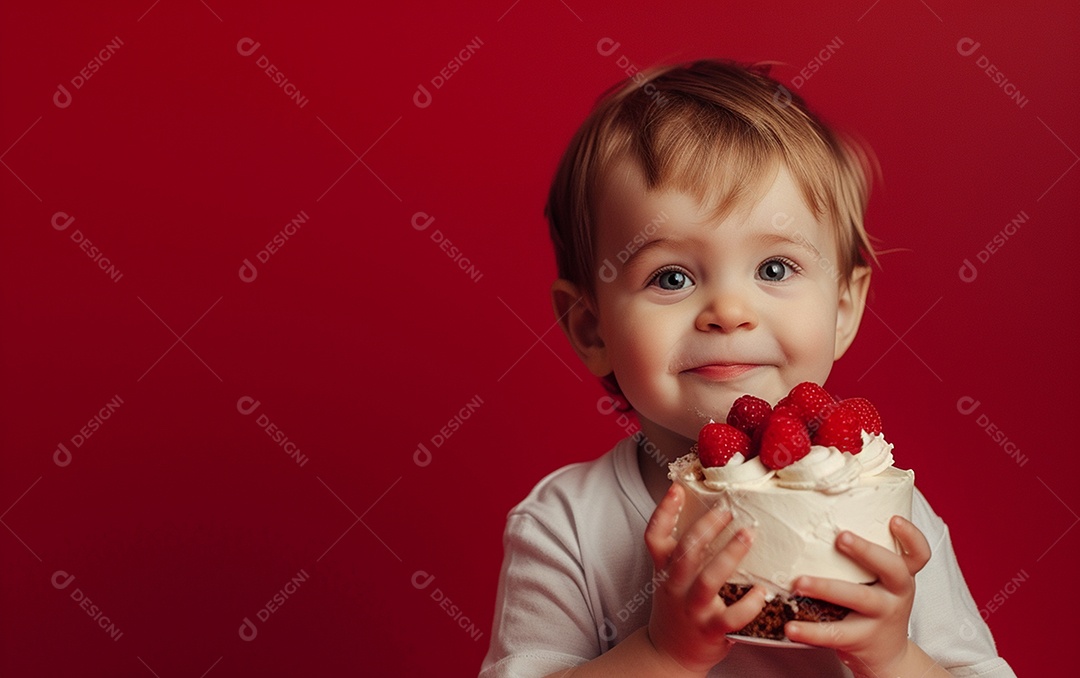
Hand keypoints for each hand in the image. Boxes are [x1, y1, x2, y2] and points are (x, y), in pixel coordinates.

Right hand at [642, 483, 766, 675]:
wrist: (669, 652)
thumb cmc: (676, 605)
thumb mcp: (668, 576)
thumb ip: (680, 550)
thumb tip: (707, 511)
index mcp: (663, 570)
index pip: (654, 536)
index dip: (664, 511)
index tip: (678, 488)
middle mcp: (674, 587)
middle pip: (685, 552)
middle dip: (706, 528)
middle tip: (727, 509)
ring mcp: (692, 609)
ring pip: (707, 581)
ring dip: (729, 556)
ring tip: (747, 535)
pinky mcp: (710, 630)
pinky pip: (730, 617)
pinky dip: (748, 604)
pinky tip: (761, 591)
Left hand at [784, 516, 931, 676]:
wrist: (888, 655)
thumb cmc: (876, 605)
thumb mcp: (882, 581)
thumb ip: (866, 556)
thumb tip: (826, 512)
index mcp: (901, 576)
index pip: (919, 555)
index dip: (911, 536)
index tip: (894, 519)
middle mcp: (896, 595)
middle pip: (892, 570)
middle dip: (866, 551)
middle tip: (840, 536)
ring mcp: (881, 617)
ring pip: (858, 598)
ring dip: (826, 587)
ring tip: (799, 582)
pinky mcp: (861, 639)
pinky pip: (834, 633)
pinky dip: (810, 631)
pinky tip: (790, 626)